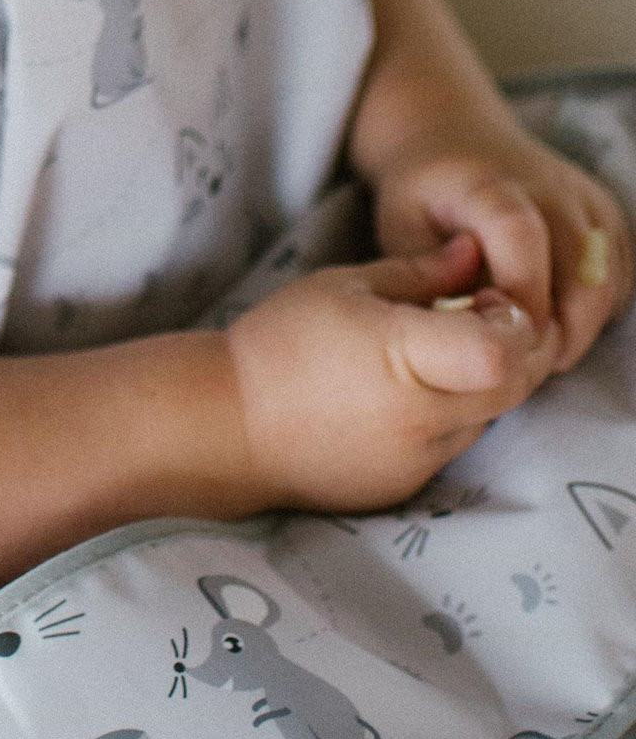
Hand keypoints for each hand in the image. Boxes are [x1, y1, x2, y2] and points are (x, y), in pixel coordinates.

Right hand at [225, 236, 561, 511]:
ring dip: (479, 388)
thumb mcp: (343, 287)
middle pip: (515, 388)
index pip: (509, 347)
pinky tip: (395, 402)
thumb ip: (420, 271)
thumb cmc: (275, 345)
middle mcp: (419, 419)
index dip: (515, 319)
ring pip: (486, 420)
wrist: (223, 427)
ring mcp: (412, 461)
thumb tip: (473, 250)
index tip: (483, 301)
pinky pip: (447, 449)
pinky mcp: (398, 488)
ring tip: (425, 364)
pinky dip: (443, 421)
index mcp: (405, 358)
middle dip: (514, 351)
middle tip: (472, 324)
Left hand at [370, 115, 633, 371]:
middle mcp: (551, 188)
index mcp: (489, 186)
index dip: (520, 297)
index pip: (522, 238)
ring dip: (576, 331)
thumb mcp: (399, 231)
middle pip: (584, 273)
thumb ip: (426, 277)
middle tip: (517, 372)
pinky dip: (592, 315)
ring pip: (608, 283)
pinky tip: (550, 332)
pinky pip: (619, 278)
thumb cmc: (418, 198)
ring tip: (529, 357)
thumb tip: (455, 331)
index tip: (501, 341)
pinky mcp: (606, 217)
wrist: (453, 138)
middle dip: (556, 336)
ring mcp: (586, 200)